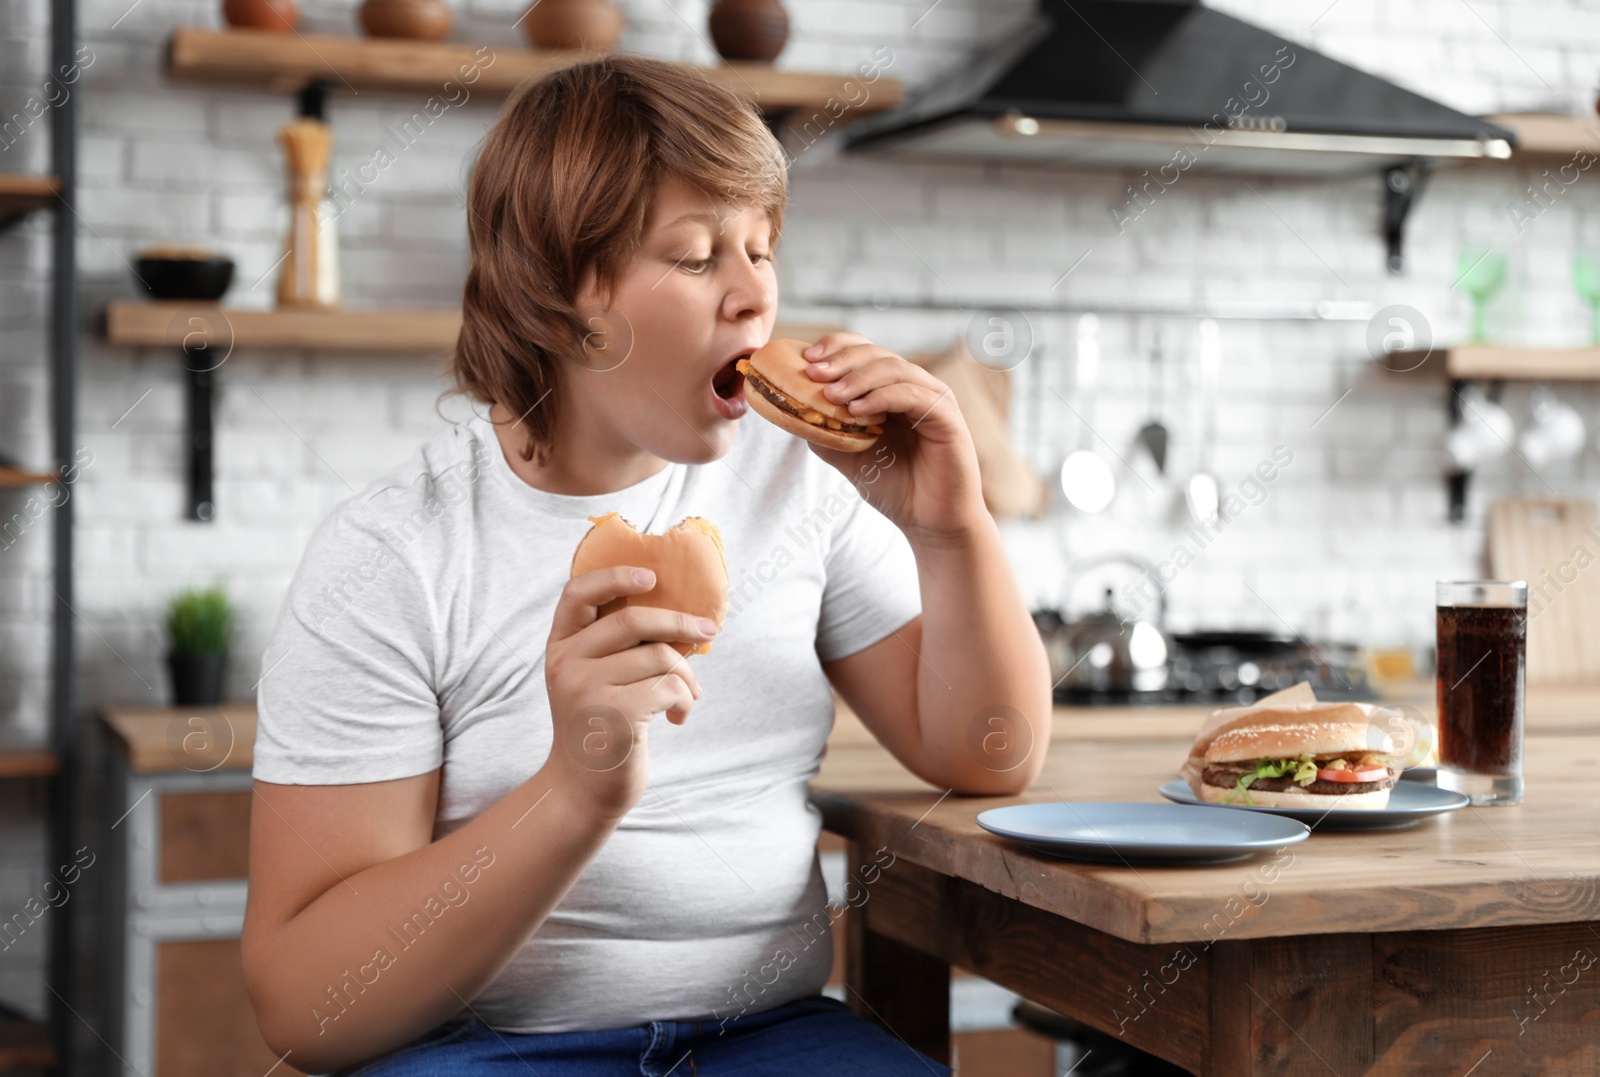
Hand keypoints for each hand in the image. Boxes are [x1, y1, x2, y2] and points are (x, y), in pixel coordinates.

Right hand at [541, 566, 716, 820]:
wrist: (583, 790)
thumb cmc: (601, 728)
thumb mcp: (593, 680)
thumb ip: (614, 647)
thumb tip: (680, 617)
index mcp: (560, 647)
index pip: (577, 593)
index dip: (615, 576)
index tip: (651, 576)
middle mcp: (566, 663)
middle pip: (634, 621)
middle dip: (680, 623)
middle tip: (708, 631)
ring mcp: (586, 688)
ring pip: (660, 657)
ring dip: (687, 677)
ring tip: (687, 696)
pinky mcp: (613, 714)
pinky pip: (669, 686)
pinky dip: (685, 700)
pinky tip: (678, 717)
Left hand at [801, 332, 985, 543]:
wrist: (929, 521)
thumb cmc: (895, 487)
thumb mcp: (849, 456)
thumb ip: (826, 431)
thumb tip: (793, 410)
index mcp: (892, 389)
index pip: (864, 351)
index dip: (836, 347)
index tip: (807, 358)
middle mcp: (915, 386)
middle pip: (876, 354)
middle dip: (842, 360)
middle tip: (814, 372)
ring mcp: (933, 398)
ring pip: (894, 369)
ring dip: (858, 378)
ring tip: (831, 394)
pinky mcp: (947, 417)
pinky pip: (912, 396)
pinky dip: (882, 397)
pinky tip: (857, 411)